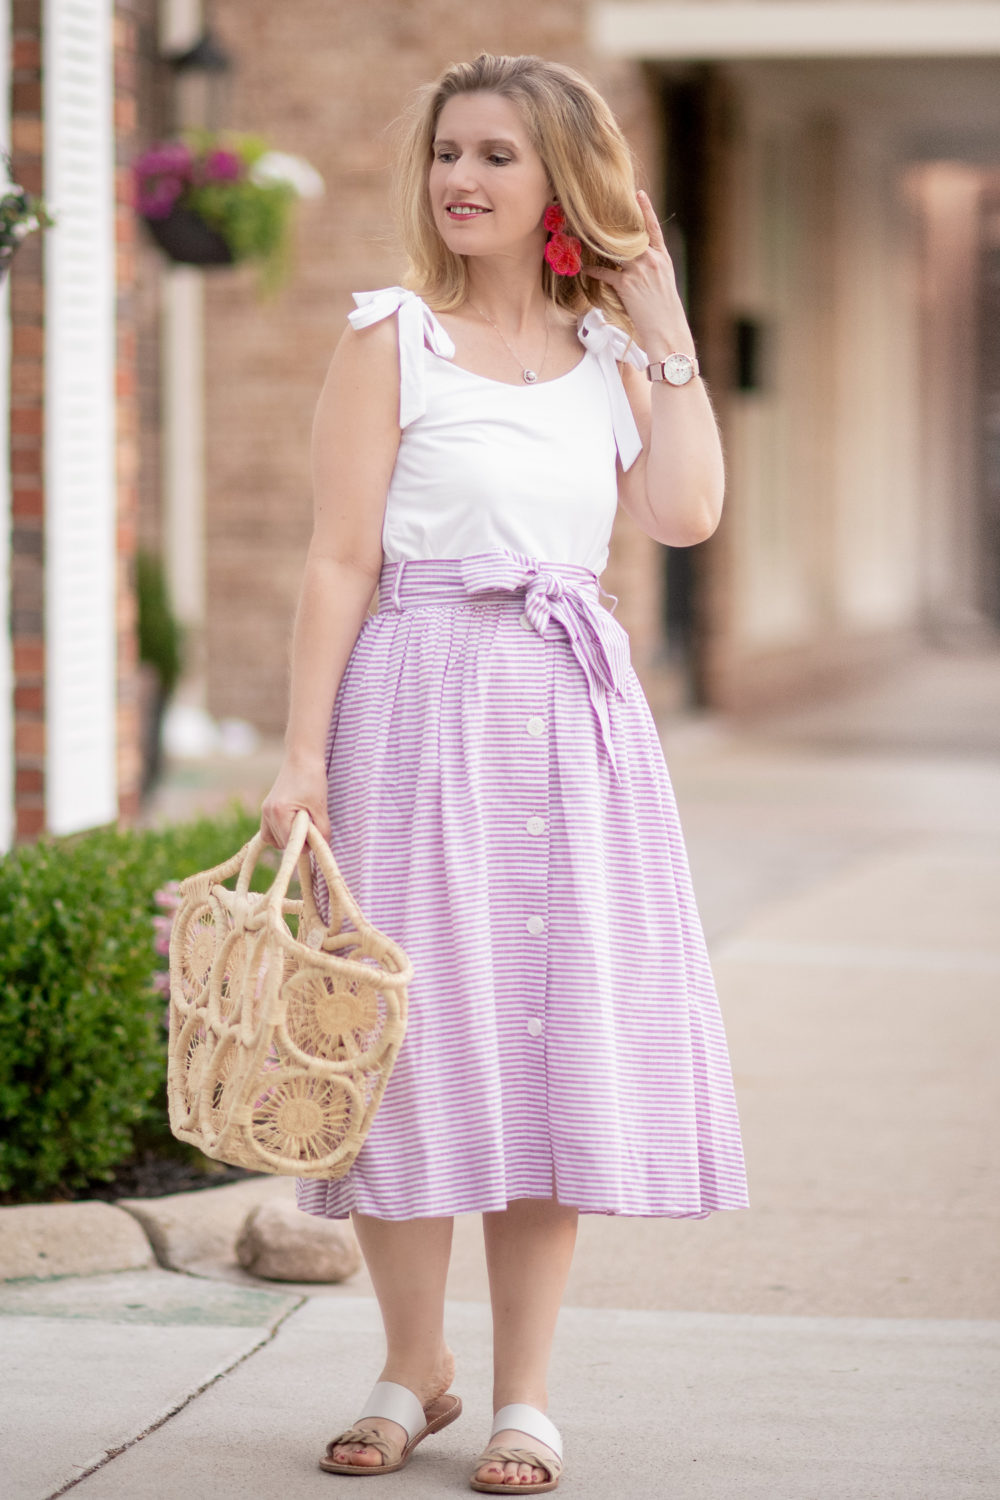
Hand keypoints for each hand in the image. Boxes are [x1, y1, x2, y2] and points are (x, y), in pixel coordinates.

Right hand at [260, 753, 330, 848]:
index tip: (316, 835)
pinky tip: (294, 825)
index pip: (291, 844)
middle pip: (281, 844)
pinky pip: (270, 831)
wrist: (302, 758)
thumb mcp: (320, 807)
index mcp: (279, 813)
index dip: (306, 845)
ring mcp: (264, 811)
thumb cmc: (312, 779)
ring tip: (304, 823)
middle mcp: (267, 814)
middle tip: (312, 826)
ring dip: (289, 838)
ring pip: (274, 840)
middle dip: (298, 841)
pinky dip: (282, 832)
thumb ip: (321, 831)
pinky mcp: (266, 808)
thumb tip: (323, 848)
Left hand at [584, 190, 693, 355]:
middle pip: (631, 235)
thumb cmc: (665, 311)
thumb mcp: (664, 283)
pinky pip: (605, 273)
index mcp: (663, 258)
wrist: (667, 330)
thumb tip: (638, 262)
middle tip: (599, 210)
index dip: (646, 209)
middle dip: (615, 224)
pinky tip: (584, 268)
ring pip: (615, 250)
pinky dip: (593, 271)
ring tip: (585, 235)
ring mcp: (639, 271)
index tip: (638, 193)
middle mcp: (652, 260)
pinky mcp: (627, 285)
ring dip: (599, 244)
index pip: (654, 228)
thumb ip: (652, 267)